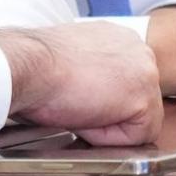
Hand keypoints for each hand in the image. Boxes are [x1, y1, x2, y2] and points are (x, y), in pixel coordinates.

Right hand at [0, 21, 161, 145]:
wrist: (29, 66)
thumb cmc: (36, 65)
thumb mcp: (72, 61)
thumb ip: (95, 72)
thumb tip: (96, 97)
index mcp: (119, 39)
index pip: (126, 85)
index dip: (101, 102)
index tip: (76, 95)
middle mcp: (138, 49)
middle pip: (137, 102)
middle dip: (109, 113)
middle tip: (76, 103)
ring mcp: (146, 71)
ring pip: (138, 121)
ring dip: (107, 125)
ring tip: (78, 108)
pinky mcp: (144, 97)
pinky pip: (135, 137)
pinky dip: (108, 136)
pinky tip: (85, 115)